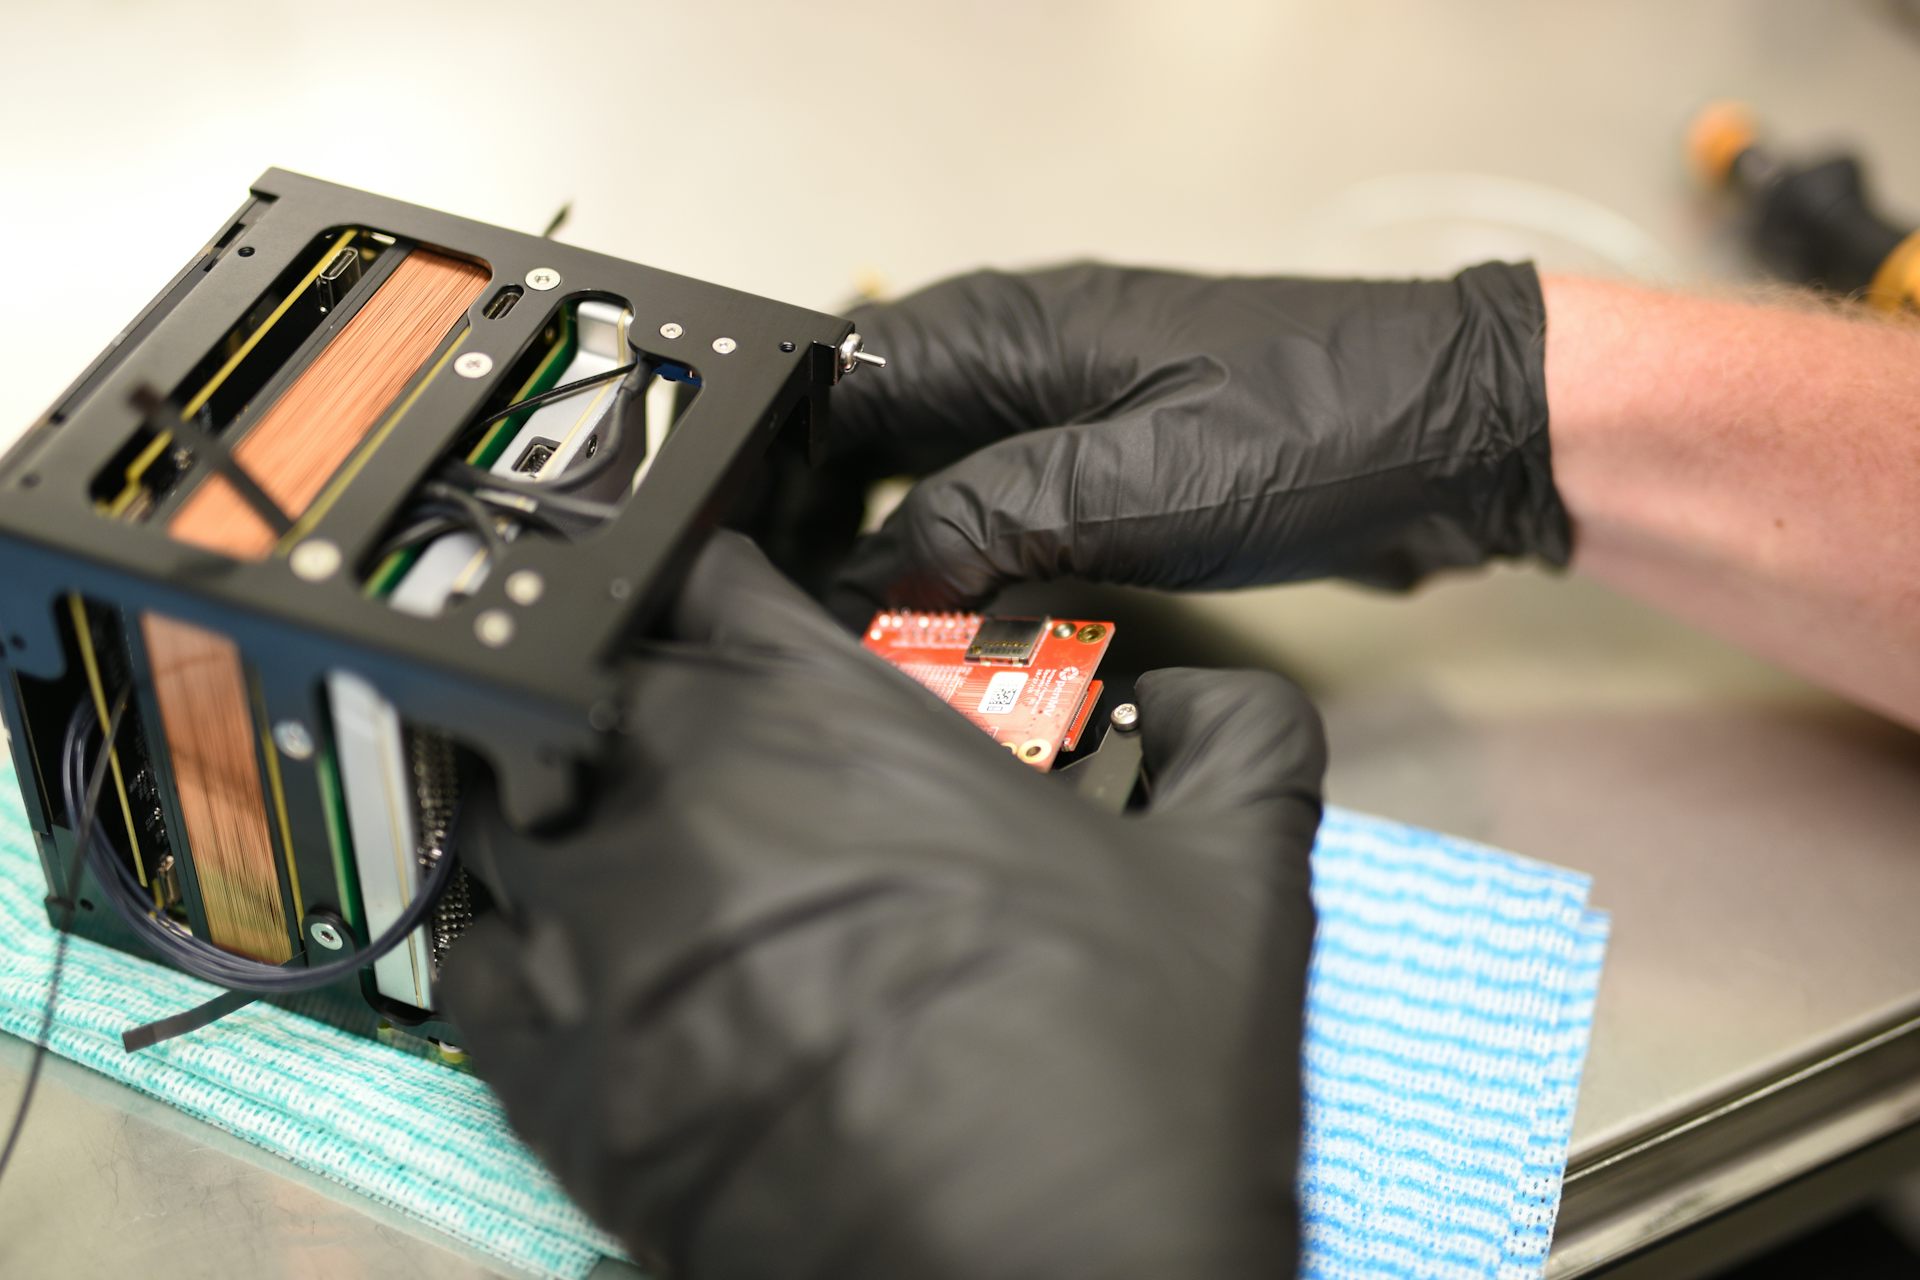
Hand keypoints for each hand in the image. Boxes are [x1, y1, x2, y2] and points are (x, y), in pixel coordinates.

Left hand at [442, 532, 1325, 1279]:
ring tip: (664, 875)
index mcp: (826, 717)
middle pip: (609, 688)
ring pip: (525, 816)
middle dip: (665, 709)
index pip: (712, 576)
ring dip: (584, 824)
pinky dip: (523, 949)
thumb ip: (1237, 732)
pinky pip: (476, 959)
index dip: (735, 590)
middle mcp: (682, 797)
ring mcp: (596, 934)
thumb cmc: (1129, 1085)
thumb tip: (1200, 687)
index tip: (754, 623)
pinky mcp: (550, 1074)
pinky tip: (598, 978)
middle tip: (735, 771)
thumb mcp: (1239, 882)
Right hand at [828, 262, 1570, 615]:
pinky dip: (984, 564)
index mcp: (1010, 330)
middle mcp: (1028, 356)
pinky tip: (976, 625)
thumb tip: (876, 574)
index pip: (840, 383)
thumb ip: (985, 520)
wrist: (1457, 436)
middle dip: (838, 520)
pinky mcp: (1123, 461)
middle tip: (813, 614)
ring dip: (913, 551)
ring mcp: (1077, 407)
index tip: (759, 561)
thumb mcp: (1126, 485)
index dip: (787, 471)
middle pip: (881, 431)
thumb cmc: (1313, 430)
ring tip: (882, 634)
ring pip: (946, 476)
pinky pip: (1016, 508)